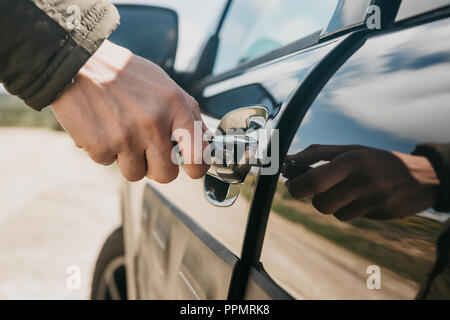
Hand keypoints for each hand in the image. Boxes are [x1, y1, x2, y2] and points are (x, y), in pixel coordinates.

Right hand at [51, 40, 208, 182]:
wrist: (78, 63)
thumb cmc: (124, 73)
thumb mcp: (164, 84)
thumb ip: (187, 112)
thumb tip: (204, 138)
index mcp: (175, 107)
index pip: (199, 154)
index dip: (197, 168)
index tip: (192, 169)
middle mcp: (154, 124)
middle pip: (166, 175)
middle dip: (157, 167)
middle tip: (148, 151)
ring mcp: (127, 137)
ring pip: (136, 174)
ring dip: (129, 160)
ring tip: (121, 133)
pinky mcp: (101, 146)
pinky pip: (109, 163)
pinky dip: (105, 150)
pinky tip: (102, 127)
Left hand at [285, 145, 439, 220]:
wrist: (422, 175)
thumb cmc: (376, 160)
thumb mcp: (350, 150)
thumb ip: (317, 154)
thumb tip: (287, 161)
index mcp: (352, 161)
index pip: (314, 180)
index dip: (296, 187)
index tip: (291, 186)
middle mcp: (363, 181)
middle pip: (321, 204)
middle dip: (315, 198)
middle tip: (321, 189)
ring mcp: (374, 200)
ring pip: (336, 214)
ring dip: (335, 205)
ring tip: (349, 191)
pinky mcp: (383, 214)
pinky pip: (354, 218)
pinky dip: (352, 210)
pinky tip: (364, 199)